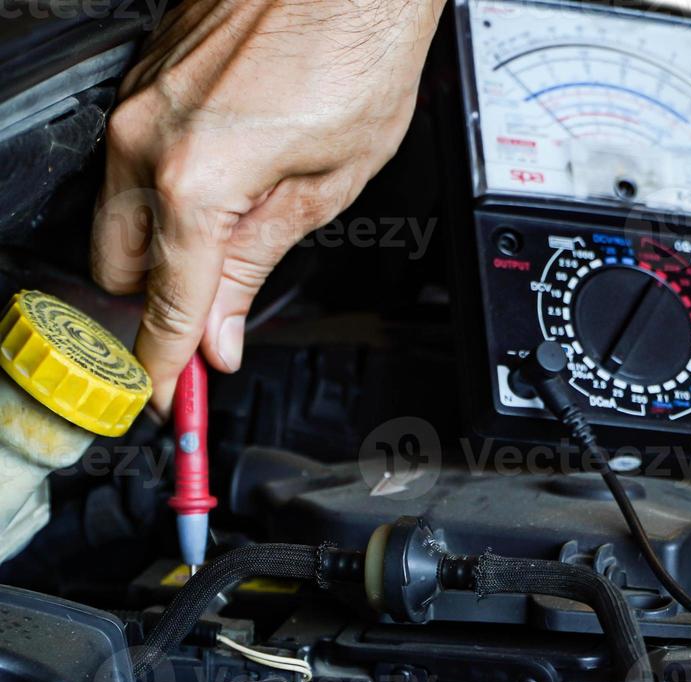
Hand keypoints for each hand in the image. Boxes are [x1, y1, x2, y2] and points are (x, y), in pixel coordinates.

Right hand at [91, 0, 445, 408]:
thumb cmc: (356, 55)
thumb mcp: (326, 188)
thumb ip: (255, 264)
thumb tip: (218, 332)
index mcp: (193, 177)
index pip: (164, 303)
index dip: (166, 363)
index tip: (164, 400)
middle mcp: (143, 138)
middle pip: (120, 265)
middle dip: (161, 301)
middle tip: (213, 322)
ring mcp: (134, 103)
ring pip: (117, 212)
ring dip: (163, 245)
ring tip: (238, 238)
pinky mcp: (141, 79)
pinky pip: (130, 161)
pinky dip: (165, 191)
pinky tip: (228, 182)